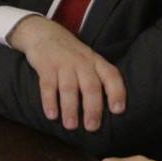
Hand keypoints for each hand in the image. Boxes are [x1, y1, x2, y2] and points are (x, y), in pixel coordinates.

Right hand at [7, 16, 125, 131]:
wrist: (43, 33)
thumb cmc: (70, 53)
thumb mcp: (88, 59)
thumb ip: (97, 77)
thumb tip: (108, 107)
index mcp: (96, 61)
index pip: (111, 76)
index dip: (117, 93)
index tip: (118, 110)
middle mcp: (82, 62)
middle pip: (91, 86)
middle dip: (92, 108)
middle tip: (92, 127)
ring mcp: (63, 63)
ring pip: (69, 88)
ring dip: (70, 108)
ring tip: (71, 125)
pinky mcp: (45, 65)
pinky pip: (48, 86)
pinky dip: (49, 101)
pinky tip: (51, 115)